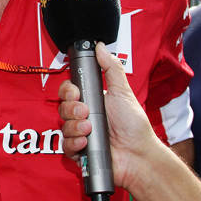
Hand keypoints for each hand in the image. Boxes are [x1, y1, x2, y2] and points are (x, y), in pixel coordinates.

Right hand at [58, 42, 160, 191]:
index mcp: (91, 102)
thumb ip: (111, 68)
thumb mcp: (123, 92)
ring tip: (90, 129)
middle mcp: (84, 118)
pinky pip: (66, 146)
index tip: (76, 93)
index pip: (68, 92)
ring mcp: (80, 135)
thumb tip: (100, 47)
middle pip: (62, 108)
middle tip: (85, 112)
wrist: (139, 154)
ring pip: (63, 126)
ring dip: (75, 127)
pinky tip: (86, 143)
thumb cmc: (134, 126)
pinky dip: (74, 144)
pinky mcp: (79, 153)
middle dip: (71, 109)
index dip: (68, 91)